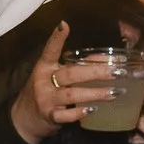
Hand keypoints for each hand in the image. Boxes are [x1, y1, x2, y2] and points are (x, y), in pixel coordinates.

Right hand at [11, 22, 129, 143]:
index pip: (50, 50)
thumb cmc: (46, 90)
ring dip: (95, 93)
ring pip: (71, 94)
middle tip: (117, 71)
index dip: (56, 38)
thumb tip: (108, 59)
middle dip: (96, 72)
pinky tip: (92, 110)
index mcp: (45, 66)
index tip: (64, 25)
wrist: (26, 118)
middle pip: (70, 73)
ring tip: (114, 92)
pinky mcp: (49, 116)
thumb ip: (75, 66)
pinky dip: (79, 113)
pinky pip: (65, 115)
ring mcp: (46, 100)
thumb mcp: (54, 75)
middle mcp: (44, 81)